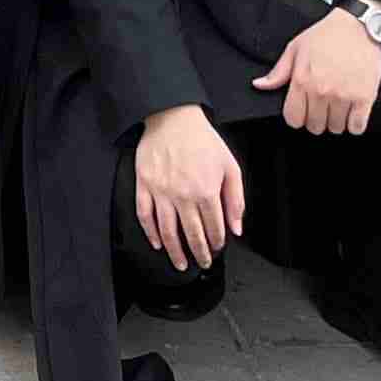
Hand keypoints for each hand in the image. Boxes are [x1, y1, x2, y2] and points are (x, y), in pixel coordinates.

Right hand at [132, 105, 245, 275]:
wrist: (173, 117)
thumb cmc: (202, 139)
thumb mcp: (230, 165)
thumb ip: (235, 199)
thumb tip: (236, 227)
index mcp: (206, 191)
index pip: (213, 227)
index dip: (217, 242)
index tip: (217, 248)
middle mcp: (183, 196)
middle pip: (192, 235)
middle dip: (200, 254)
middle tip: (203, 263)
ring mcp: (161, 192)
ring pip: (167, 231)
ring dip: (175, 252)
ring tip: (182, 264)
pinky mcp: (144, 185)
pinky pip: (145, 215)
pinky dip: (150, 233)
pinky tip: (157, 243)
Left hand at [255, 5, 380, 135]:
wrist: (358, 26)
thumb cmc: (327, 35)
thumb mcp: (296, 48)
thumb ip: (278, 72)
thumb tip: (260, 85)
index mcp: (302, 80)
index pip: (293, 119)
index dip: (297, 117)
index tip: (303, 110)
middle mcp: (321, 91)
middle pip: (314, 126)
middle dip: (317, 119)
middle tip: (322, 106)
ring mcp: (344, 95)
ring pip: (336, 128)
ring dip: (336, 121)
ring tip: (338, 105)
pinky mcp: (365, 97)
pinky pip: (357, 127)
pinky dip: (354, 123)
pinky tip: (352, 111)